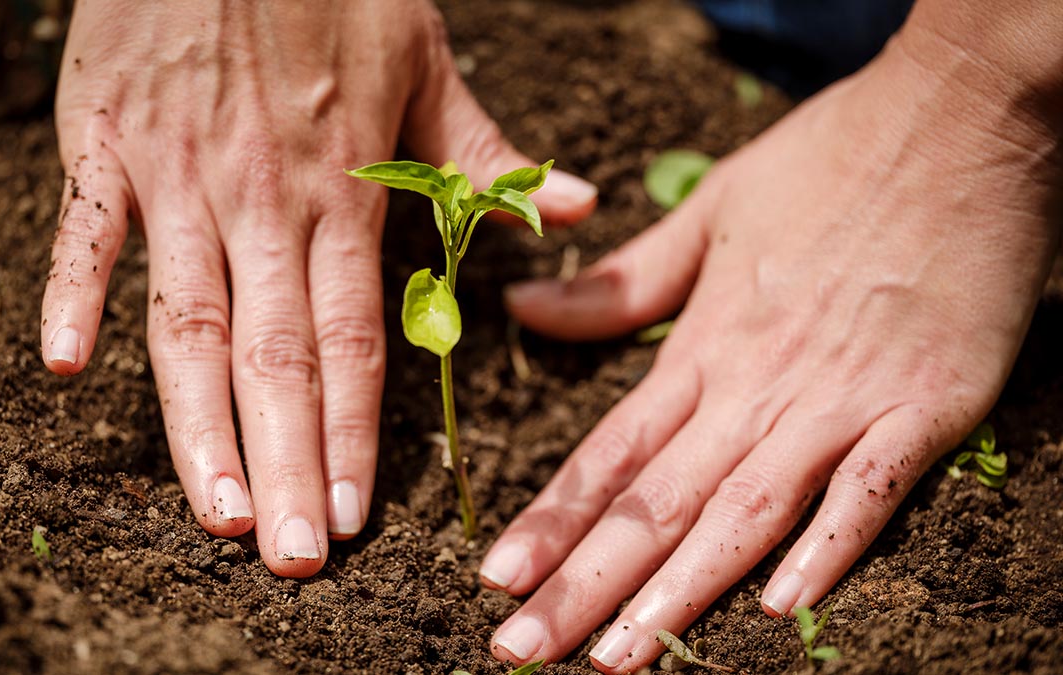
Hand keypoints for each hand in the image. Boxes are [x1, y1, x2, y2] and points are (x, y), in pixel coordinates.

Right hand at [40, 0, 595, 576]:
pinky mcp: (107, 141)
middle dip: (284, 462)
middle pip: (274, 354)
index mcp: (344, 187)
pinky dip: (70, 294)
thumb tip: (581, 206)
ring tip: (213, 510)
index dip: (355, 432)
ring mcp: (179, 172)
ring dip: (195, 422)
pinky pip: (85, 230)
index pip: (354, 337)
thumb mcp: (429, 61)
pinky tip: (66, 369)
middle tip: (288, 559)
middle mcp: (262, 197)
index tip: (353, 515)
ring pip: (186, 318)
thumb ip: (489, 154)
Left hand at [481, 18, 1059, 672]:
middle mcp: (757, 385)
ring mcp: (841, 398)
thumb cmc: (830, 158)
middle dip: (584, 586)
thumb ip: (621, 284)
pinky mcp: (927, 402)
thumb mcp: (709, 210)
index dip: (550, 522)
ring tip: (616, 658)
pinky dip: (830, 545)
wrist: (958, 115)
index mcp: (704, 346)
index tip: (498, 580)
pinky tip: (782, 606)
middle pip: (656, 503)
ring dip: (676, 591)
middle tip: (522, 650)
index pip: (609, 453)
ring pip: (742, 512)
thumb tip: (525, 311)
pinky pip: (869, 487)